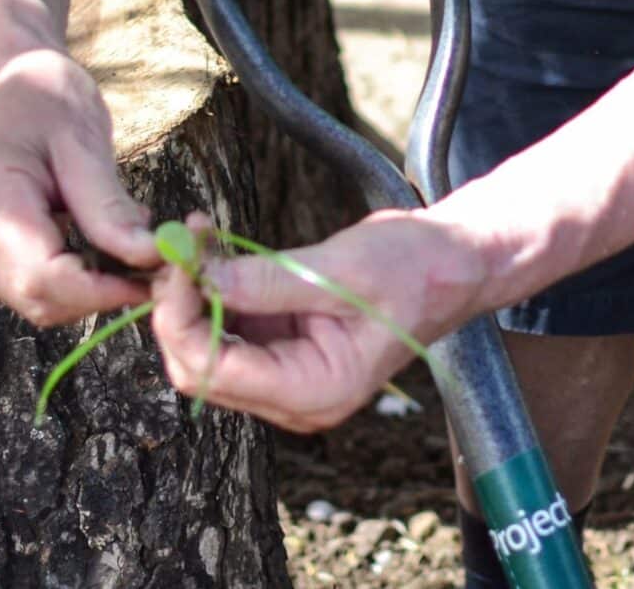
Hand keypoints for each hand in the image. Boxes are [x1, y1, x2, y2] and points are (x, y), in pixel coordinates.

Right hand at [0, 46, 161, 326]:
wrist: (8, 86)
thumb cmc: (46, 100)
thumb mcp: (84, 142)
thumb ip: (109, 207)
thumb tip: (150, 256)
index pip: (41, 275)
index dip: (100, 291)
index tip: (152, 281)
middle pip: (36, 296)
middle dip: (98, 293)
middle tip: (152, 268)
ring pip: (33, 301)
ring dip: (85, 289)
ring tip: (123, 249)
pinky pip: (24, 290)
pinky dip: (66, 281)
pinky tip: (90, 248)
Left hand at [149, 210, 494, 432]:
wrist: (456, 262)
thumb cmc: (416, 267)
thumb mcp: (341, 269)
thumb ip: (268, 279)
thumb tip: (198, 274)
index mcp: (314, 391)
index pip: (212, 369)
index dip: (181, 316)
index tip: (179, 255)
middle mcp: (295, 397)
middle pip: (199, 367)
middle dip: (178, 307)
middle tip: (179, 242)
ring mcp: (288, 375)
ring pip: (207, 347)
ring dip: (191, 295)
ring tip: (194, 236)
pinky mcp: (286, 347)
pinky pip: (230, 327)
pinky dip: (213, 290)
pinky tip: (212, 249)